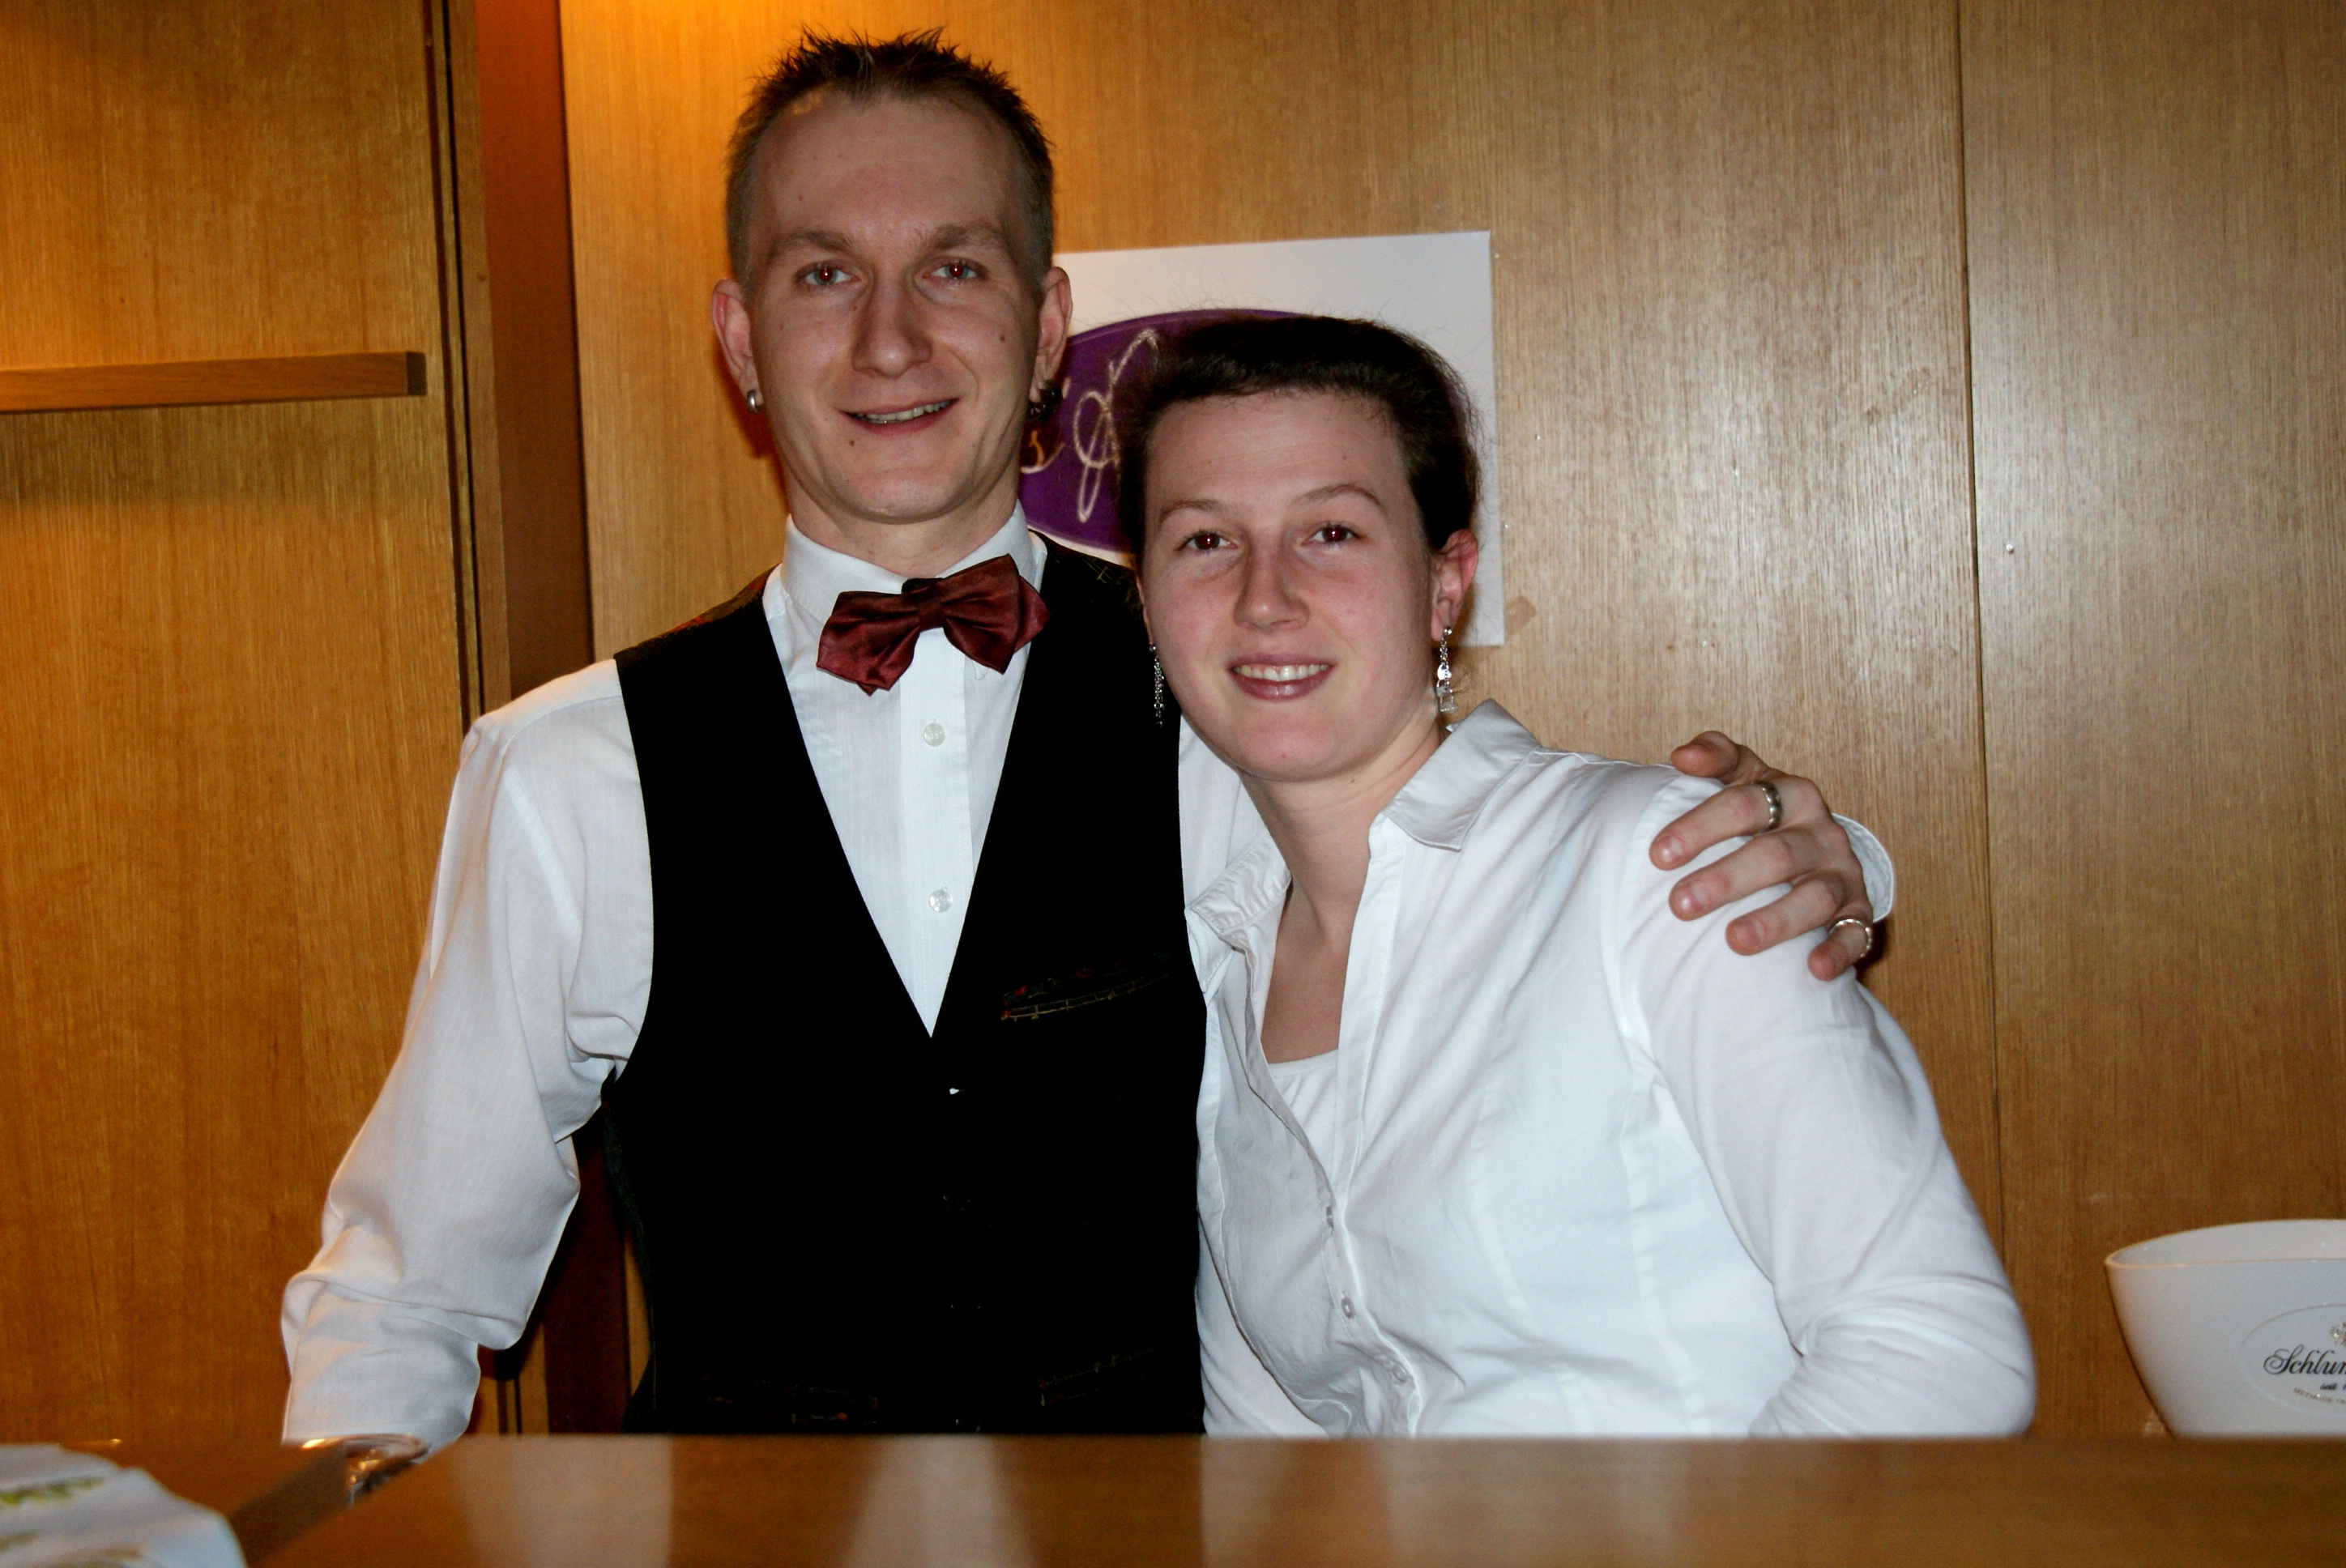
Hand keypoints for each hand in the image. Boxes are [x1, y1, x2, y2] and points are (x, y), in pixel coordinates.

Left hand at [1650, 731, 1875, 979]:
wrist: (1820, 845)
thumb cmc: (1766, 812)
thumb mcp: (1744, 775)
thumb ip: (1716, 756)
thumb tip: (1681, 755)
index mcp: (1790, 794)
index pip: (1744, 803)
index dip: (1700, 827)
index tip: (1658, 855)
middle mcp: (1821, 832)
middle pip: (1776, 854)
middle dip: (1726, 880)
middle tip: (1680, 905)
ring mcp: (1842, 873)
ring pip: (1815, 897)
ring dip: (1776, 920)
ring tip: (1733, 941)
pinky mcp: (1858, 912)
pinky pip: (1855, 933)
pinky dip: (1838, 950)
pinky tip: (1814, 969)